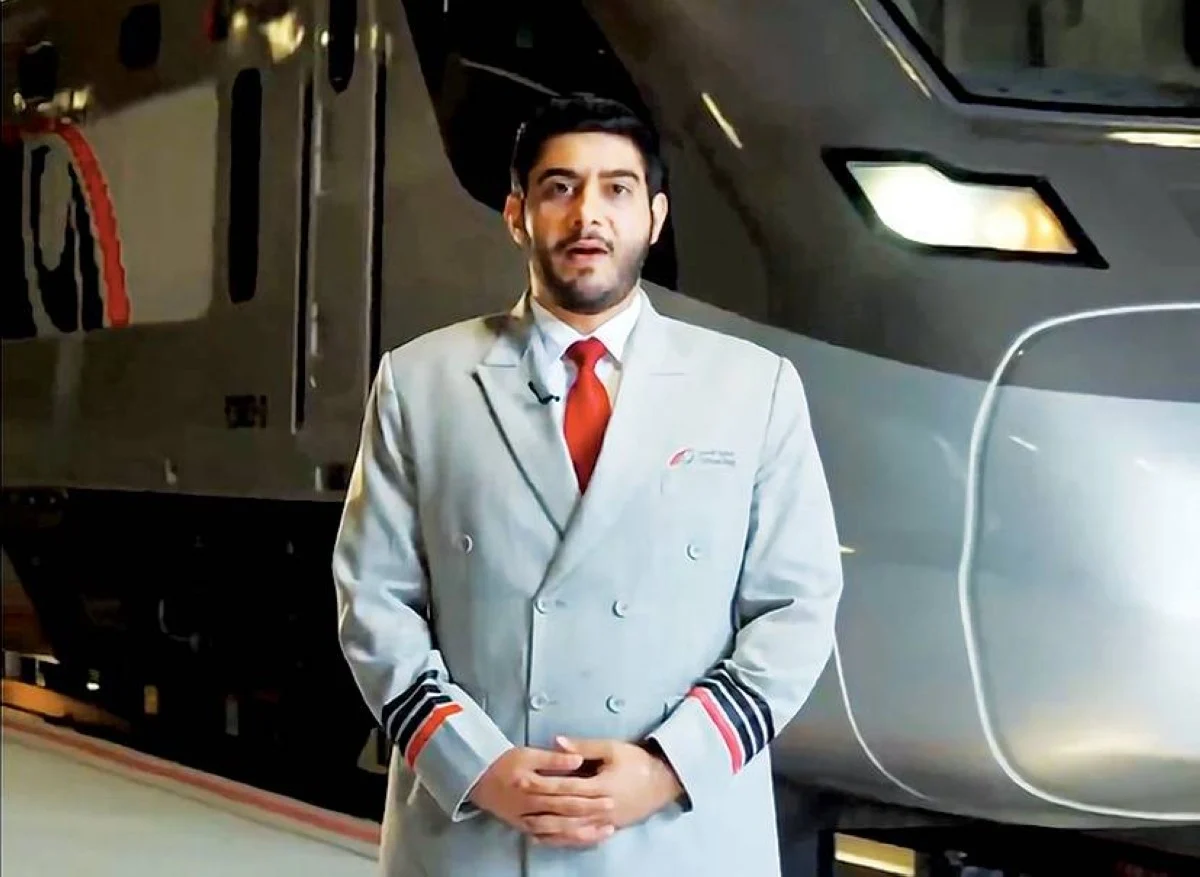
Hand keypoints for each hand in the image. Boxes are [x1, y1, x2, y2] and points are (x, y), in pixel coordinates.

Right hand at [468, 747, 615, 846]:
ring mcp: (527, 819)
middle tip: (612, 809)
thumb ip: (553, 758)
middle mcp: (529, 804)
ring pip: (559, 829)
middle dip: (590, 811)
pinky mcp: (525, 828)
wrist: (479, 780)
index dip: (587, 792)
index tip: (608, 793)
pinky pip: (549, 838)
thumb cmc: (506, 762)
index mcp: (530, 782)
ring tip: (605, 830)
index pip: (563, 789)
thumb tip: (577, 760)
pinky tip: (584, 839)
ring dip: (583, 830)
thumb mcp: (528, 753)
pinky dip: (567, 840)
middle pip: (564, 810)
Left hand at [526, 736, 683, 830]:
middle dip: (540, 805)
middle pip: (565, 809)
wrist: (663, 783)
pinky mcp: (607, 828)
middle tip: (518, 801)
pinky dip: (561, 839)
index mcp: (601, 785)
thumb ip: (584, 746)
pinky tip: (545, 838)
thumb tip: (556, 741)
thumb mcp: (612, 748)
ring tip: (525, 824)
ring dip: (548, 827)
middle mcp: (601, 807)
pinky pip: (580, 838)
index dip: (544, 783)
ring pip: (570, 828)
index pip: (567, 786)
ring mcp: (604, 821)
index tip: (524, 780)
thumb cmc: (637, 762)